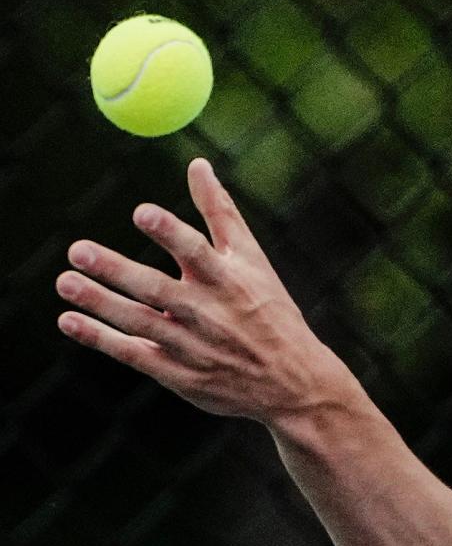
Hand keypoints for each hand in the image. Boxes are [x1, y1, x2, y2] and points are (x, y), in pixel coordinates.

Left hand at [56, 158, 341, 425]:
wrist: (291, 381)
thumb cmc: (270, 313)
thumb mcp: (254, 262)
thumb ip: (221, 214)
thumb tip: (197, 164)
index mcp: (229, 282)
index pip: (197, 252)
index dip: (170, 232)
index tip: (141, 213)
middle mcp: (209, 314)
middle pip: (156, 289)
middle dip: (116, 269)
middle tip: (77, 249)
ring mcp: (192, 346)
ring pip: (139, 322)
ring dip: (100, 302)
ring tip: (66, 282)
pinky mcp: (180, 375)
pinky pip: (134, 354)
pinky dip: (100, 338)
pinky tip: (70, 320)